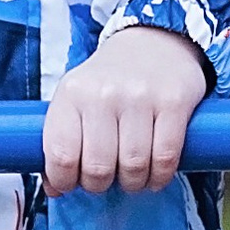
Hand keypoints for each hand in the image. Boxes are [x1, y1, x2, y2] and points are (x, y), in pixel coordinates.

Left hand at [43, 28, 208, 194]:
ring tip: (133, 177)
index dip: (66, 181)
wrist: (154, 40)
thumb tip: (55, 189)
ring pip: (133, 166)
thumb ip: (61, 141)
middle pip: (98, 167)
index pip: (60, 154)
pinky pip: (166, 157)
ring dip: (133, 183)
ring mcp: (140, 97)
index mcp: (72, 94)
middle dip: (101, 185)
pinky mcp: (174, 102)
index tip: (73, 184)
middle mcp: (103, 94)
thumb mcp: (76, 99)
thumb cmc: (110, 81)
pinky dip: (160, 176)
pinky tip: (155, 174)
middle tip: (107, 179)